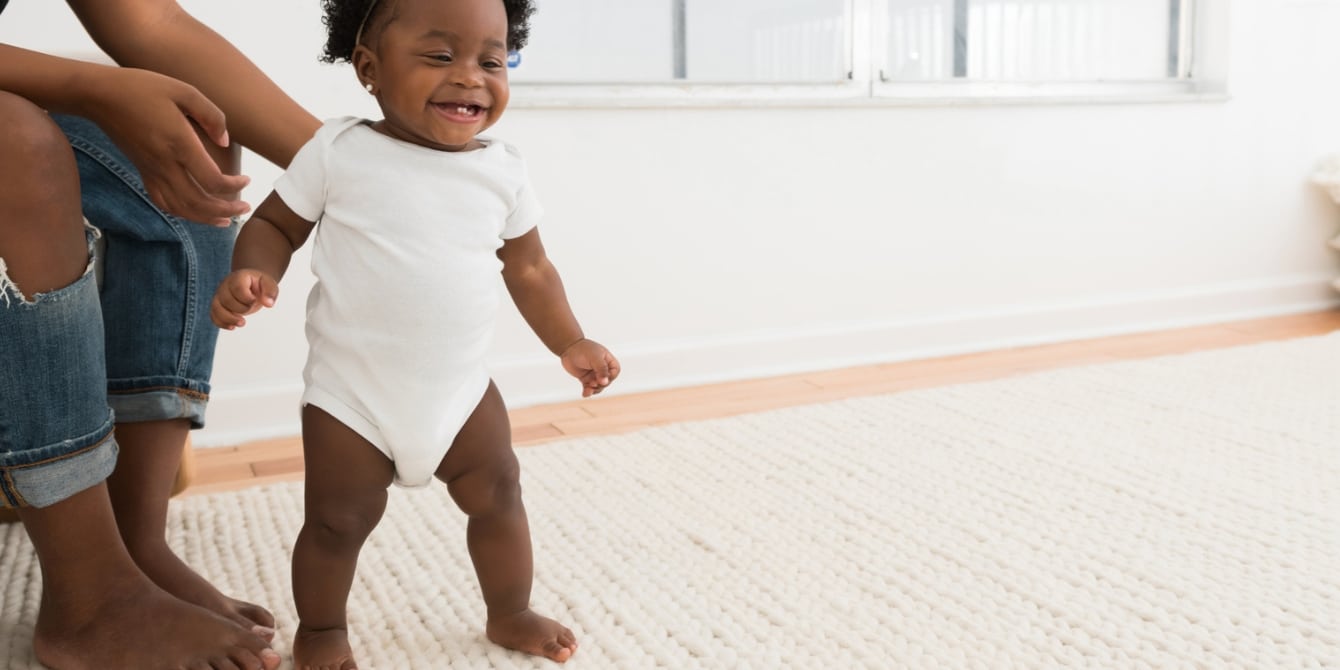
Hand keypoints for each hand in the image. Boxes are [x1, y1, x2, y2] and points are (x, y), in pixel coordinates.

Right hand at [83, 67, 250, 225]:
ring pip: (181, 208)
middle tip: (245, 207)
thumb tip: (225, 141)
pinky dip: (182, 212)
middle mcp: (165, 163)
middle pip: (199, 203)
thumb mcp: (183, 90)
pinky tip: (195, 211)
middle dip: (226, 210)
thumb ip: (211, 114)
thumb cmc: (142, 87)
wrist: (99, 96)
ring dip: (206, 218)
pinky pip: (162, 202)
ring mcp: (151, 170)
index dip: (234, 187)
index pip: (212, 181)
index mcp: (179, 143)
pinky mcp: (143, 172)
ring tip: (226, 219)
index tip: (247, 180)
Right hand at [211, 269, 277, 329]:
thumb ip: (270, 291)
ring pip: (216, 308)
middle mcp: (225, 286)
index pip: (237, 288)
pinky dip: (221, 323)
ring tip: (242, 323)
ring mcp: (220, 296)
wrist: (250, 284)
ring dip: (229, 319)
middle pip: (227, 300)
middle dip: (241, 309)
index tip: (255, 300)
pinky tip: (232, 327)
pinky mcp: (218, 306)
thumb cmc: (259, 284)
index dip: (246, 298)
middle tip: (251, 308)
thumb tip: (268, 304)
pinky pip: (214, 315)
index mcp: (238, 278)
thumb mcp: (269, 284)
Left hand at [560, 338, 619, 397]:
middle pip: (607, 381)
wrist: (568, 348)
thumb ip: (601, 369)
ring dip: (594, 389)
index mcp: (608, 361)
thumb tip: (605, 382)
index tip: (603, 377)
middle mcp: (602, 368)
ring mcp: (594, 374)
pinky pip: (589, 388)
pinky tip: (585, 394)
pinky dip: (587, 392)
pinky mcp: (586, 379)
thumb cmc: (583, 349)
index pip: (615, 371)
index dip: (610, 377)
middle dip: (600, 384)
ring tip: (588, 389)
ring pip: (598, 387)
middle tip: (593, 382)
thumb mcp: (595, 357)